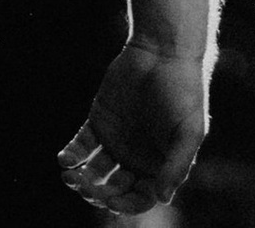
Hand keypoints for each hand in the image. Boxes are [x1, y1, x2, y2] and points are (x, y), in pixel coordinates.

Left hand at [58, 38, 206, 213]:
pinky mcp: (99, 122)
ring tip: (71, 176)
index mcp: (157, 165)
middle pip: (112, 190)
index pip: (138, 198)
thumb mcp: (189, 130)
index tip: (112, 201)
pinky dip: (71, 156)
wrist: (164, 49)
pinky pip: (81, 147)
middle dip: (98, 194)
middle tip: (87, 187)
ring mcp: (115, 141)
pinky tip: (65, 160)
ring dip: (80, 180)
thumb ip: (178, 165)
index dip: (125, 205)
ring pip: (94, 173)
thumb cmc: (183, 90)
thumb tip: (164, 199)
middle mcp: (135, 158)